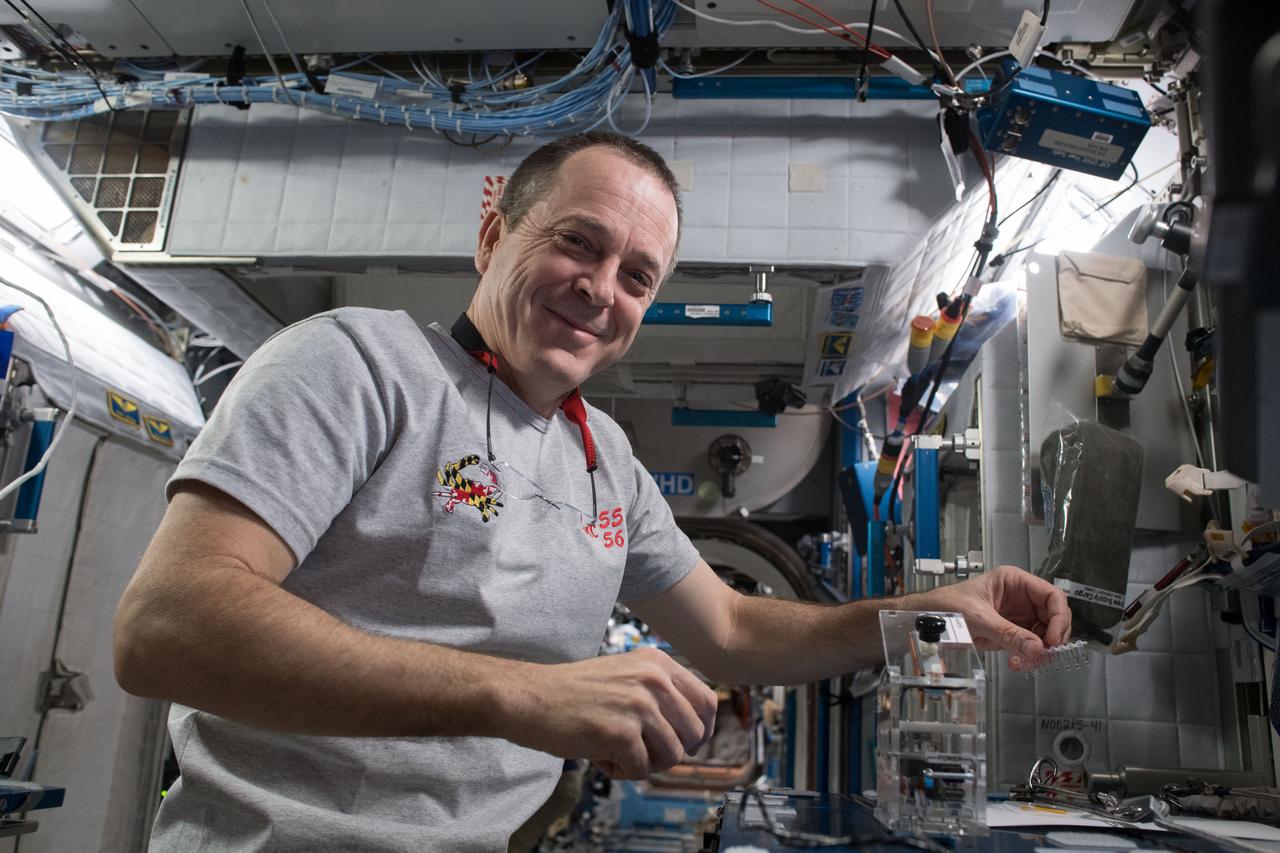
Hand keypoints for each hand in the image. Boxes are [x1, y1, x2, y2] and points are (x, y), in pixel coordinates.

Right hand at [505, 647, 717, 779]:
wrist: (528, 697)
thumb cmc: (573, 692)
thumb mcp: (626, 674)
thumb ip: (661, 692)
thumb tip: (696, 729)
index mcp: (658, 663)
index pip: (706, 701)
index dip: (701, 730)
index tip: (686, 743)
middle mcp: (654, 679)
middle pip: (694, 734)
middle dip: (671, 751)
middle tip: (641, 750)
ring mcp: (639, 705)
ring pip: (672, 756)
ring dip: (645, 763)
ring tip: (616, 751)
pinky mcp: (621, 733)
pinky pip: (642, 770)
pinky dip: (622, 771)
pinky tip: (600, 757)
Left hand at [917, 565, 1070, 669]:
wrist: (929, 619)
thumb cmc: (946, 605)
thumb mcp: (977, 617)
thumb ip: (1007, 633)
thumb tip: (1035, 647)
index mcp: (1014, 582)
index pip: (1052, 595)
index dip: (1059, 617)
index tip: (1053, 638)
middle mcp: (1021, 598)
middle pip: (1054, 617)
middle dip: (1052, 638)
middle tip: (1044, 654)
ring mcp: (1019, 616)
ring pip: (1045, 635)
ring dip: (1040, 652)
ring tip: (1025, 662)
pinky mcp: (1013, 633)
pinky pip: (1031, 647)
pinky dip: (1029, 658)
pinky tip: (1017, 663)